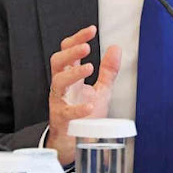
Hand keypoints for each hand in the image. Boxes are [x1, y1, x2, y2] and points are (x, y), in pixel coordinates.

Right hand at [46, 25, 120, 164]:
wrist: (74, 142)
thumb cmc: (85, 116)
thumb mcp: (101, 90)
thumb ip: (108, 70)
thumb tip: (115, 48)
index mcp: (71, 76)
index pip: (69, 51)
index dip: (78, 38)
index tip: (92, 30)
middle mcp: (63, 86)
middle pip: (57, 61)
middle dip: (70, 52)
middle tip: (86, 46)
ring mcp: (59, 102)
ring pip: (57, 82)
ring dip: (73, 73)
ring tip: (89, 67)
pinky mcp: (61, 120)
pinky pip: (66, 112)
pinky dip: (77, 109)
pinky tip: (89, 106)